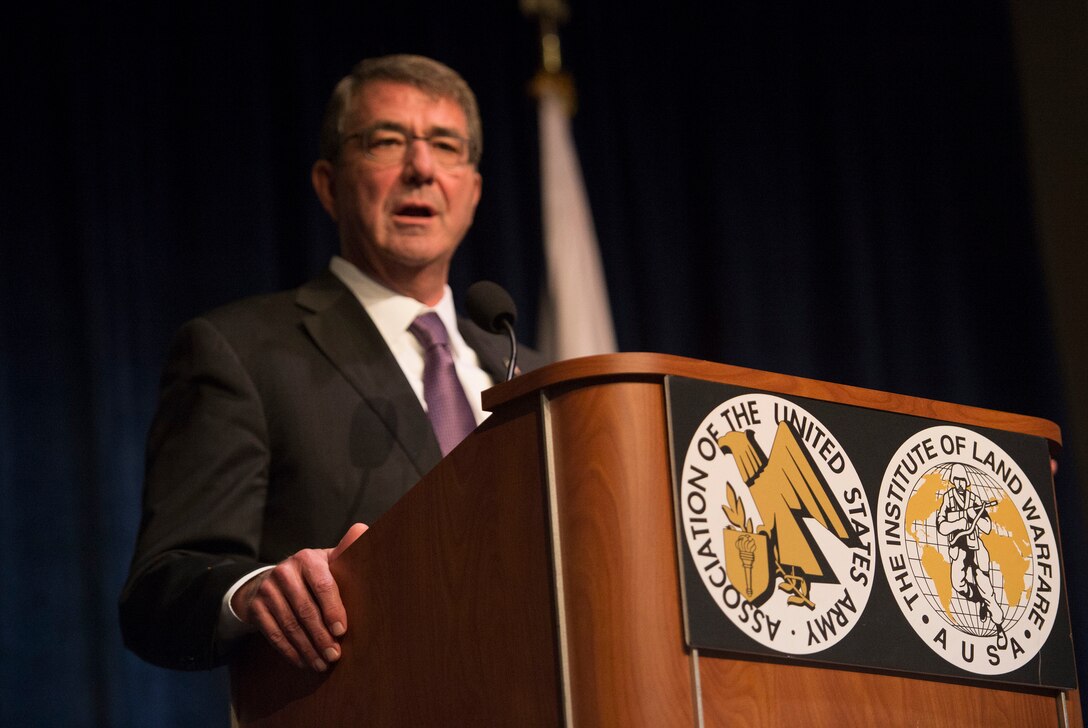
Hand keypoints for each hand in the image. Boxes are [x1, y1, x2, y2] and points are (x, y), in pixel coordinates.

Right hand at [231, 523, 367, 670]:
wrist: (274, 581)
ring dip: (307, 648)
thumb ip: (346, 550)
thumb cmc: (314, 573)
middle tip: (335, 655)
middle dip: (321, 636)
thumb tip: (363, 529)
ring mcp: (267, 590)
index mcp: (307, 558)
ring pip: (289, 625)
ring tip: (323, 664)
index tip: (342, 631)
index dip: (332, 609)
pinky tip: (304, 662)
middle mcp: (284, 572)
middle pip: (305, 609)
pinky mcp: (255, 608)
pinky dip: (290, 651)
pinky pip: (274, 634)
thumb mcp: (329, 561)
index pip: (322, 585)